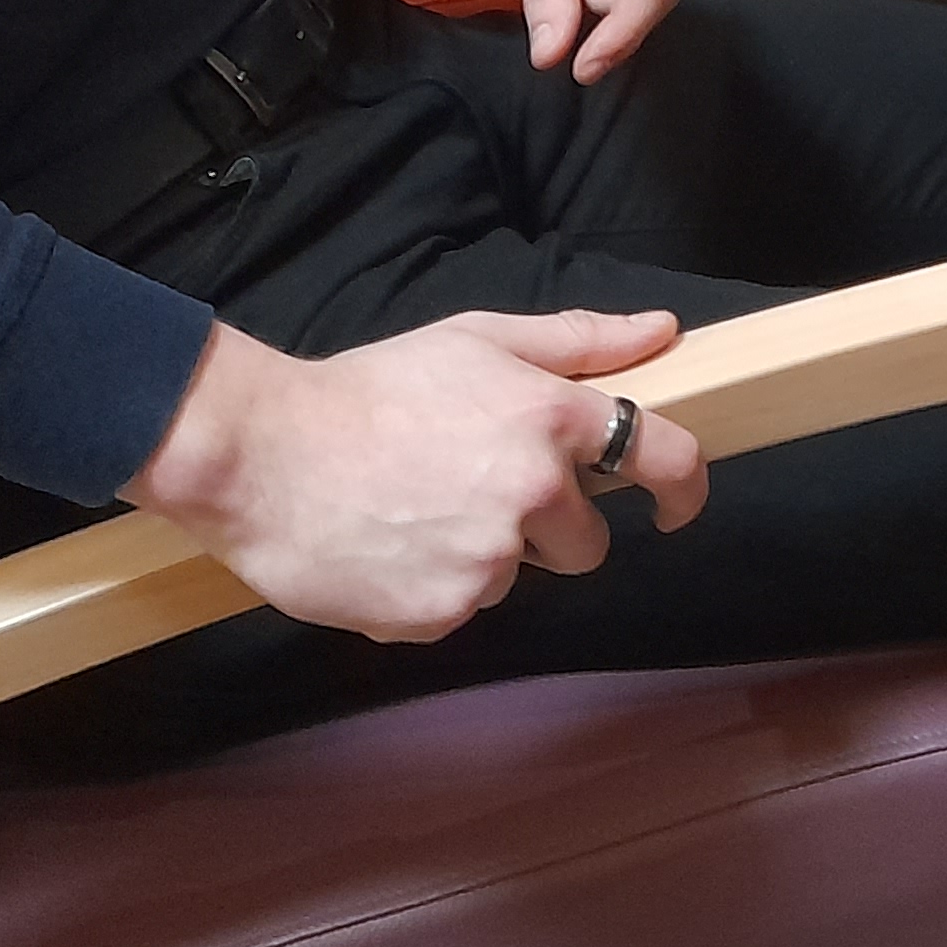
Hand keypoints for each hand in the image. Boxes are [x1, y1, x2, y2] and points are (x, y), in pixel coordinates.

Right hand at [127, 309, 708, 639]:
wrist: (263, 456)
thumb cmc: (368, 389)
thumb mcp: (476, 340)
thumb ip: (578, 341)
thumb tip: (662, 332)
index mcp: (549, 417)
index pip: (663, 457)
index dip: (684, 486)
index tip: (676, 503)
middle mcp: (533, 492)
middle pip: (589, 543)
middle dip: (550, 527)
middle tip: (478, 492)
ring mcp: (488, 561)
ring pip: (518, 577)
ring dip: (485, 556)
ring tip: (418, 511)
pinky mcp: (441, 614)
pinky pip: (461, 612)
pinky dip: (433, 590)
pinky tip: (390, 548)